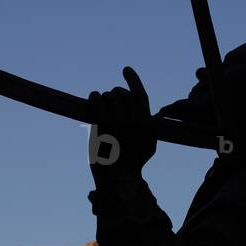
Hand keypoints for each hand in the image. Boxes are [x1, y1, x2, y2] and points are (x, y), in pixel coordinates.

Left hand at [87, 66, 156, 183]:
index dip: (133, 80)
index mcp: (144, 124)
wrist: (117, 176)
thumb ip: (150, 127)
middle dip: (117, 92)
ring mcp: (114, 122)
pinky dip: (94, 96)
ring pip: (109, 96)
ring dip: (105, 96)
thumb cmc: (134, 161)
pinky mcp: (99, 125)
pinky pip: (96, 100)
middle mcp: (130, 121)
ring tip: (103, 103)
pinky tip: (94, 99)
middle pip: (123, 94)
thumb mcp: (150, 144)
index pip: (139, 94)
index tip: (126, 69)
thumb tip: (148, 113)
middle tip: (113, 97)